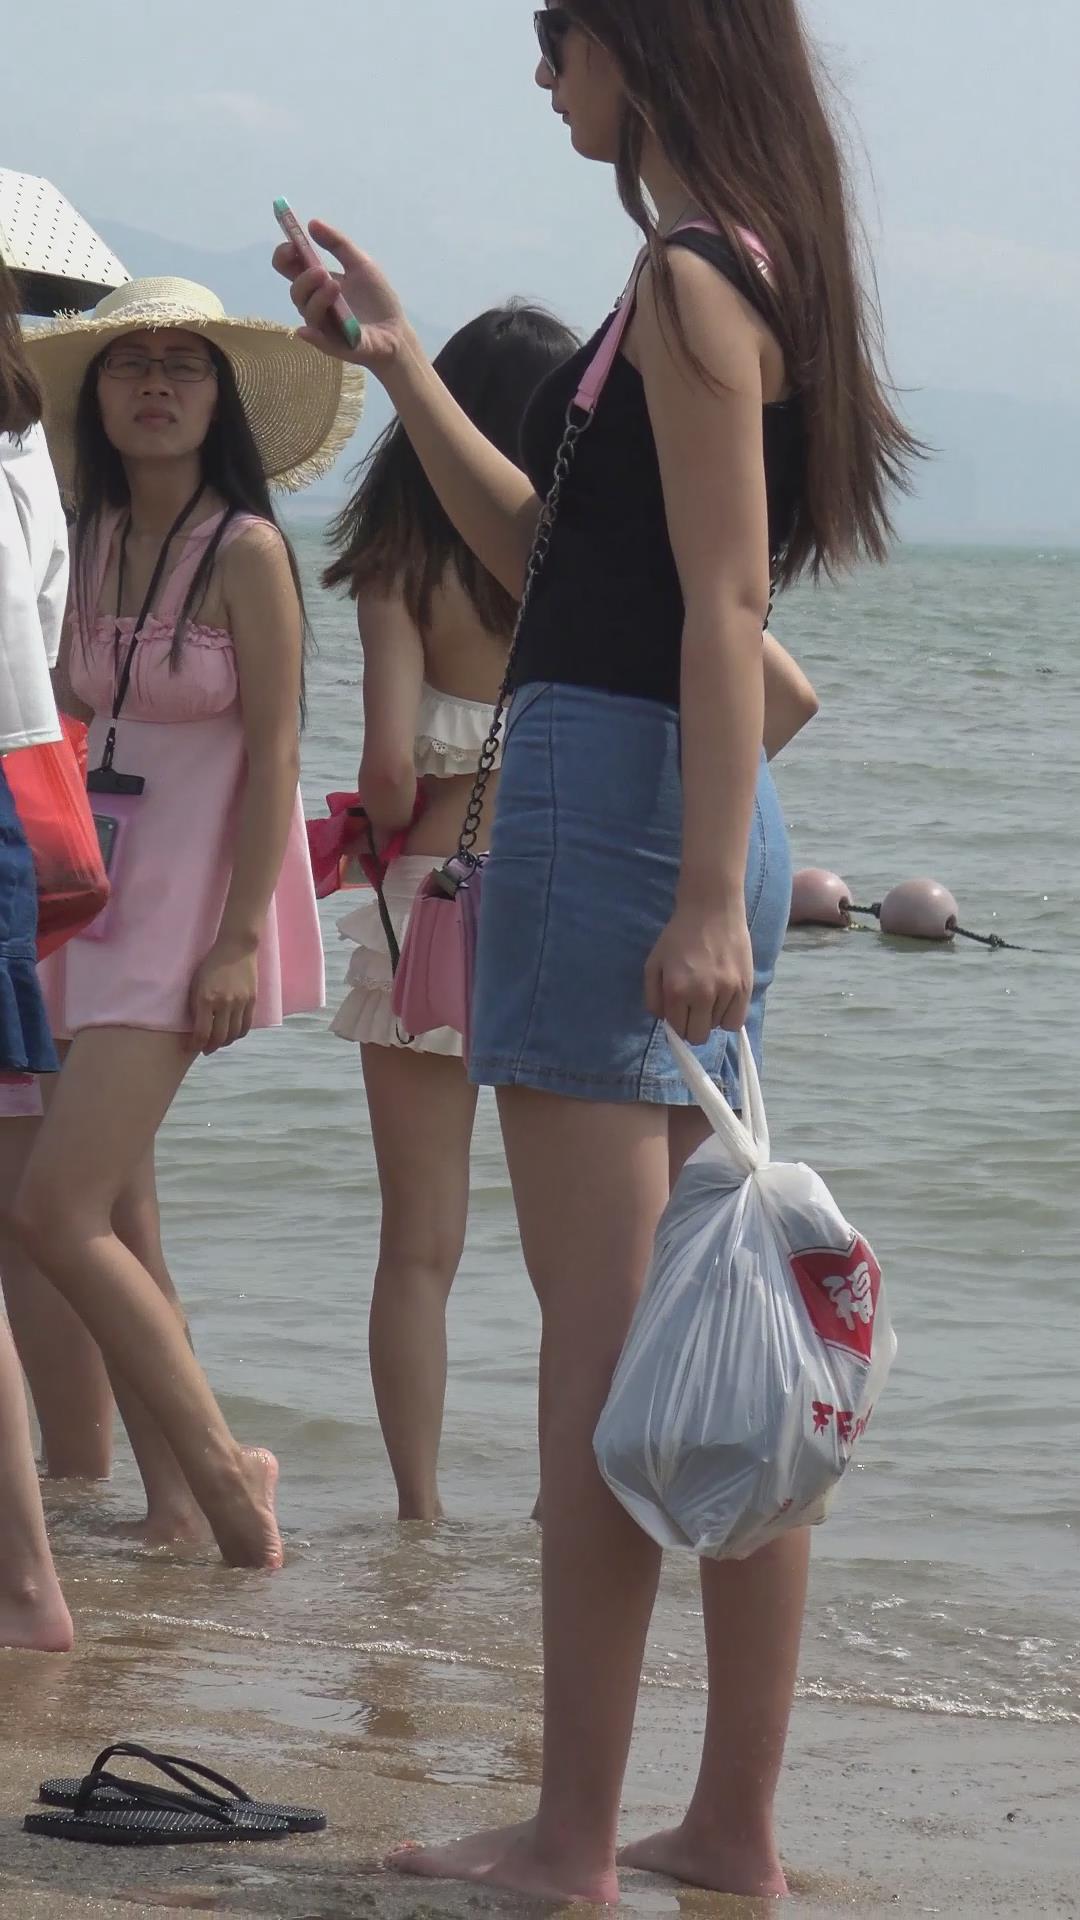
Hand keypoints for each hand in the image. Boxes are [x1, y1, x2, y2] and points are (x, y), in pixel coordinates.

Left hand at [188, 939, 258, 1055]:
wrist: (236, 948)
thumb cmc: (211, 964)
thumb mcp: (196, 983)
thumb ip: (196, 1005)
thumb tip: (197, 1026)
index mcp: (207, 998)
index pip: (202, 1032)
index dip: (195, 1045)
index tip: (191, 1048)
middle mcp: (225, 1003)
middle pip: (219, 1037)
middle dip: (210, 1047)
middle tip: (205, 1049)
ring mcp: (241, 1003)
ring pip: (234, 1034)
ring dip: (225, 1042)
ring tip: (218, 1042)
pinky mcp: (252, 1001)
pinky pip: (246, 1026)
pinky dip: (238, 1034)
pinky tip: (232, 1034)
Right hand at [272, 220, 411, 373]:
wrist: (396, 331)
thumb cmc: (377, 299)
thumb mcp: (360, 264)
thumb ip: (338, 244)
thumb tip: (312, 223)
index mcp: (318, 283)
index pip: (290, 268)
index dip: (285, 256)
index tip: (292, 245)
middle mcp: (316, 304)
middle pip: (295, 290)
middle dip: (303, 277)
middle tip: (320, 270)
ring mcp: (324, 326)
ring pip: (308, 312)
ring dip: (317, 297)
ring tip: (334, 285)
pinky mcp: (335, 346)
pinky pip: (318, 341)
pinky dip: (311, 335)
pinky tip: (307, 330)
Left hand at [645, 901, 752, 1044]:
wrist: (712, 909)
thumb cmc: (679, 935)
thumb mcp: (653, 963)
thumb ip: (653, 997)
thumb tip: (665, 1021)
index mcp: (676, 990)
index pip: (678, 1030)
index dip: (677, 1025)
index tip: (679, 1013)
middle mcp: (702, 994)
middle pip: (698, 1036)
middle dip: (693, 1026)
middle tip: (694, 1009)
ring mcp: (726, 991)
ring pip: (718, 1027)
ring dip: (712, 1017)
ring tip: (710, 994)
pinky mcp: (745, 986)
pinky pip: (737, 1020)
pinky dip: (729, 1016)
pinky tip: (724, 1000)